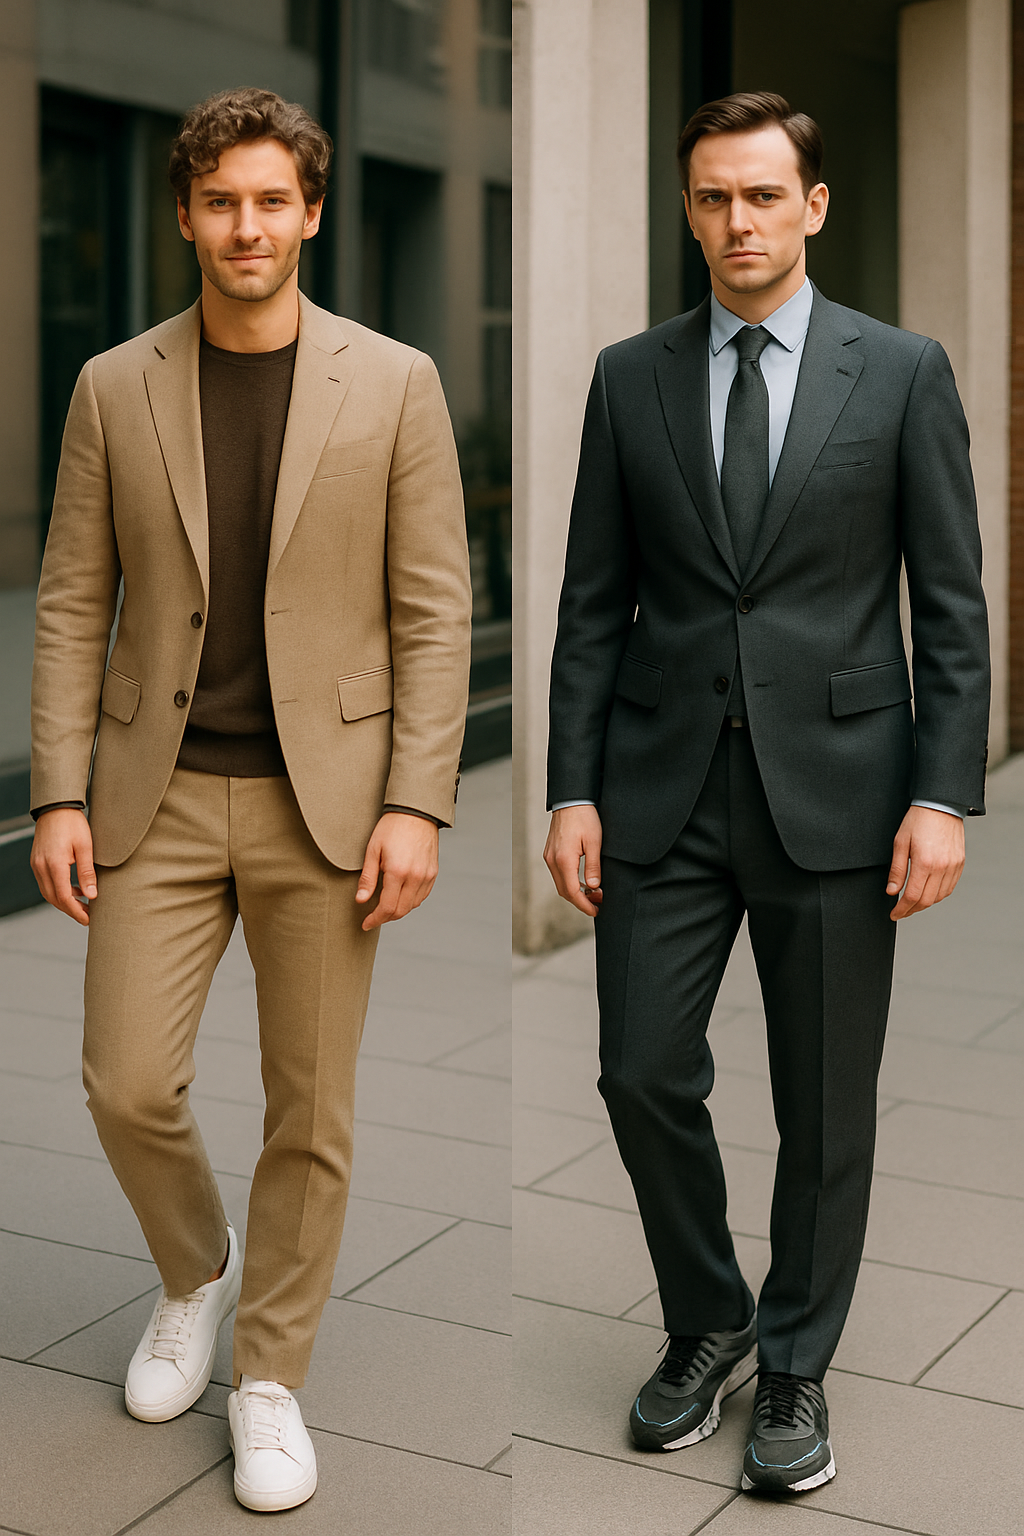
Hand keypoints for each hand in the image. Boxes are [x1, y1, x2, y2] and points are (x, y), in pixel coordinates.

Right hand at [30, 808, 96, 926]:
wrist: (56, 807)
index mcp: (54, 864)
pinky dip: (59, 891)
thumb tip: (92, 896)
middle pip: (54, 898)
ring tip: (83, 905)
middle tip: (88, 917)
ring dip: (64, 902)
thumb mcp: (86, 847)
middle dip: (71, 910)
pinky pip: (46, 883)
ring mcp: (36, 865)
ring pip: (48, 893)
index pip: (63, 897)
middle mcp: (41, 867)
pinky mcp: (37, 862)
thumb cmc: (73, 824)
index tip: (88, 920)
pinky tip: (73, 890)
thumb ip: (87, 873)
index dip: (76, 911)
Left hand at [355, 811, 438, 930]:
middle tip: (373, 918)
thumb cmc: (391, 827)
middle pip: (400, 911)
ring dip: (398, 910)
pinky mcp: (433, 872)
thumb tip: (361, 900)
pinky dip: (410, 901)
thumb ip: (367, 878)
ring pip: (412, 905)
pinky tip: (400, 896)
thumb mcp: (372, 850)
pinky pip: (422, 896)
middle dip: (385, 918)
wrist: (416, 812)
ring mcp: (427, 875)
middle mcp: (415, 877)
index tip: (366, 924)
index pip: (387, 907)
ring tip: (385, 906)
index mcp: (398, 872)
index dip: (375, 919)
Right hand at [543, 805, 603, 916]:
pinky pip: (559, 874)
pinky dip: (570, 882)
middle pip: (564, 891)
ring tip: (594, 893)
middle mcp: (552, 860)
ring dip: (576, 892)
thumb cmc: (584, 817)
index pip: (572, 892)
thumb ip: (593, 867)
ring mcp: (549, 857)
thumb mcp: (595, 842)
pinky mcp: (550, 853)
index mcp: (564, 860)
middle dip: (581, 901)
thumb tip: (593, 888)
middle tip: (599, 903)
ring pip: (561, 884)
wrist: (571, 800)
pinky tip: (583, 882)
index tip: (596, 911)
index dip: (584, 905)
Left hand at [886, 805, 965, 919]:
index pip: (912, 896)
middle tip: (901, 912)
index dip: (901, 909)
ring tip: (912, 903)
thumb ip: (897, 870)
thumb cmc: (918, 821)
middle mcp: (942, 867)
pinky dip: (938, 894)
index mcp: (925, 863)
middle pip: (927, 901)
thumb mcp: (900, 843)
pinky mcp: (960, 863)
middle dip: (912, 910)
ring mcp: (953, 866)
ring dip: (925, 903)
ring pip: (940, 896)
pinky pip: (950, 887)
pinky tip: (928, 893)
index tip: (894, 914)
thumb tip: (892, 891)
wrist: (941, 805)